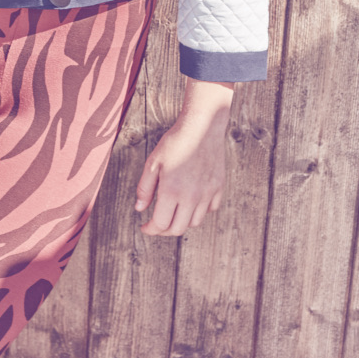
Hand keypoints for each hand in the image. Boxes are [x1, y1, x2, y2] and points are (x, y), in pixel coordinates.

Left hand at [134, 105, 229, 235]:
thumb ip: (145, 188)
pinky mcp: (218, 188)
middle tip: (157, 223)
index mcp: (172, 191)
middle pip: (178, 229)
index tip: (145, 227)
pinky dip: (199, 211)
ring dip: (182, 222)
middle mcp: (191, 197)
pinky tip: (191, 201)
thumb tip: (140, 209)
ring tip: (173, 212)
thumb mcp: (153, 163)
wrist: (201, 127)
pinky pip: (210, 209)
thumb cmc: (175, 143)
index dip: (150, 229)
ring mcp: (207, 194)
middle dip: (164, 230)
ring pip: (194, 222)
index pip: (161, 224)